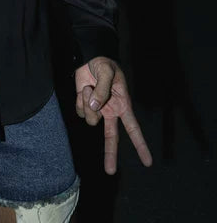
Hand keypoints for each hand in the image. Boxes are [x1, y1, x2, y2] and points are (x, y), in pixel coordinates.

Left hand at [75, 56, 152, 174]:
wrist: (89, 57)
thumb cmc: (104, 64)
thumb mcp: (107, 73)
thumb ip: (102, 90)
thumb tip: (95, 107)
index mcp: (122, 105)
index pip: (133, 129)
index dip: (140, 145)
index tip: (147, 162)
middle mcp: (110, 111)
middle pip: (112, 137)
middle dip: (110, 155)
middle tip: (110, 171)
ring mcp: (96, 110)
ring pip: (90, 120)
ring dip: (87, 103)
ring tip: (90, 87)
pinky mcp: (84, 105)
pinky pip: (80, 111)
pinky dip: (80, 100)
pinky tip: (84, 88)